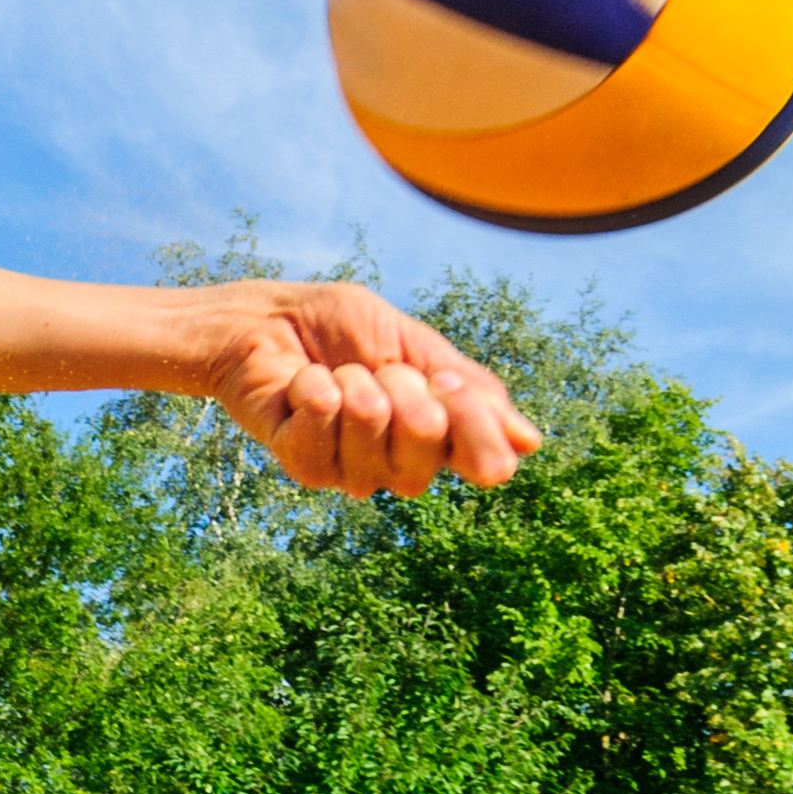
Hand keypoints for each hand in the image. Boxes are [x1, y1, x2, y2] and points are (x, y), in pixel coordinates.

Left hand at [211, 283, 542, 496]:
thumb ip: (467, 389)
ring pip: (373, 432)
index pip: (489, 463)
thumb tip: (529, 441)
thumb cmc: (337, 328)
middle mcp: (401, 467)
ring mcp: (352, 472)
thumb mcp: (412, 343)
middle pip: (428, 445)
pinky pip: (324, 423)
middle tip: (375, 368)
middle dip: (402, 388)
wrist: (263, 321)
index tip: (444, 381)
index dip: (472, 421)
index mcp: (438, 437)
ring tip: (334, 373)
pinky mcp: (305, 467)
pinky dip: (313, 387)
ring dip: (353, 384)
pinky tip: (301, 385)